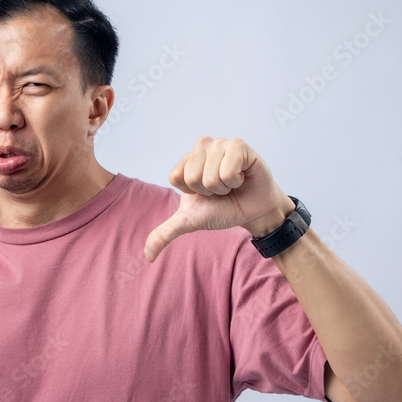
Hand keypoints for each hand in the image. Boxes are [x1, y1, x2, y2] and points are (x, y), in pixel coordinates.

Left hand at [144, 137, 294, 261]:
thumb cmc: (222, 210)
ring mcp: (220, 144)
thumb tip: (148, 257)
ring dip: (223, 187)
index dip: (192, 192)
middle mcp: (201, 147)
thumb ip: (164, 234)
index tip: (205, 194)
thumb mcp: (190, 222)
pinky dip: (236, 181)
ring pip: (211, 176)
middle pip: (192, 178)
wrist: (252, 211)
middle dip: (209, 191)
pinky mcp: (239, 145)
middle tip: (221, 190)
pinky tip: (242, 178)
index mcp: (186, 161)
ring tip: (232, 184)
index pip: (175, 178)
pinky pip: (228, 170)